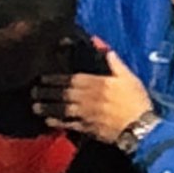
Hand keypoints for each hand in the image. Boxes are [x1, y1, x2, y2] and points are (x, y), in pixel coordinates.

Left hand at [33, 51, 152, 143]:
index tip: (42, 78)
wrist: (140, 126)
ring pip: (62, 110)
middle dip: (46, 93)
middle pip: (62, 95)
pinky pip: (69, 125)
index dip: (54, 79)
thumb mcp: (127, 76)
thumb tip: (100, 43)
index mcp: (95, 83)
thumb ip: (112, 61)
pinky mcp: (88, 129)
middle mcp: (86, 98)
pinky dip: (58, 123)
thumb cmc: (135, 99)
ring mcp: (86, 115)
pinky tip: (49, 122)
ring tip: (35, 107)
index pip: (70, 79)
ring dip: (47, 108)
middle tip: (33, 92)